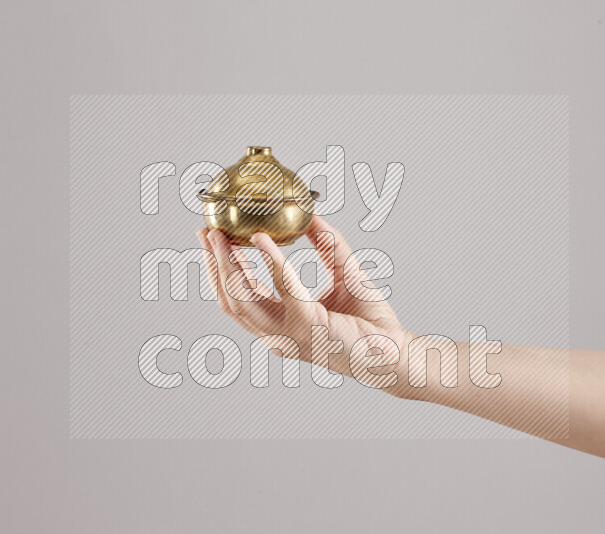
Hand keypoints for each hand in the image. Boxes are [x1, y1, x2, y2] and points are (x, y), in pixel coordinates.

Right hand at [196, 216, 410, 392]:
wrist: (398, 353)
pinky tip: (261, 240)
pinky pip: (283, 288)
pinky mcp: (309, 326)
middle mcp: (278, 335)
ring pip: (243, 298)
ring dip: (229, 264)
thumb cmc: (371, 324)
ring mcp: (290, 334)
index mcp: (280, 325)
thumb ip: (328, 247)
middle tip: (207, 232)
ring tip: (222, 235)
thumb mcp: (345, 275)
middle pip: (230, 300)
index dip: (220, 269)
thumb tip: (313, 216)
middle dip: (214, 265)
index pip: (238, 298)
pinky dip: (270, 261)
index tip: (210, 238)